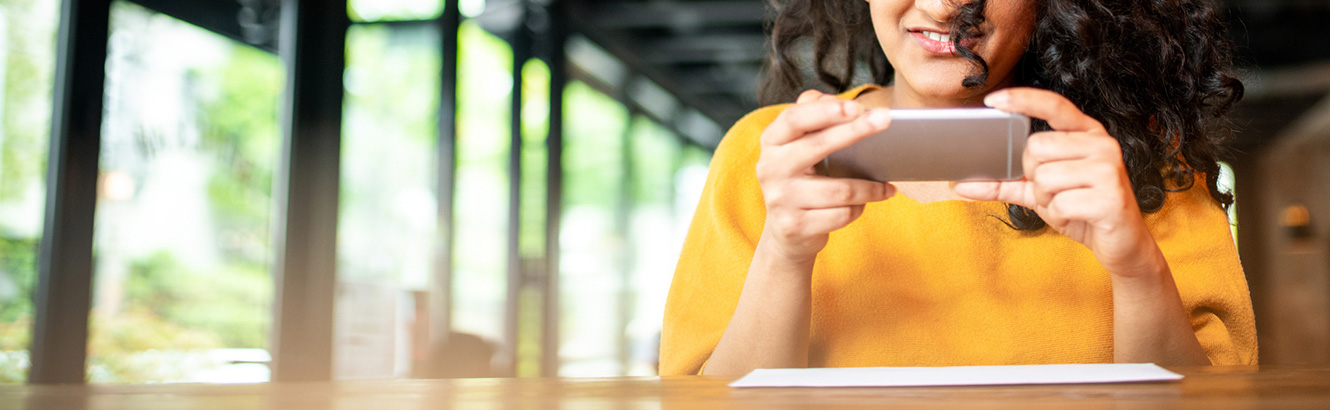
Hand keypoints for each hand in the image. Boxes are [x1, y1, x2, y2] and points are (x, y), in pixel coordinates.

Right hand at [757, 90, 895, 263]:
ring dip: (870, 187)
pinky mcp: (795, 226)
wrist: (786, 232)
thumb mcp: (799, 147)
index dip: (825, 111)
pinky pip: (841, 214)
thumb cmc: (802, 179)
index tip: (856, 106)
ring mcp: (780, 199)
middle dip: (856, 130)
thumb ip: (814, 118)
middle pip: (819, 145)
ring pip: (840, 189)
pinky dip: (860, 208)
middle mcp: (770, 168)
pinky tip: (868, 204)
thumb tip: (839, 103)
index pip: (795, 119)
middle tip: (886, 120)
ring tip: (888, 185)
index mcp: (772, 142)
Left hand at [952, 88, 1159, 275]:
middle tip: (1053, 191)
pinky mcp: (1112, 197)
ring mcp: (1109, 168)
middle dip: (1033, 177)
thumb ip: (1004, 184)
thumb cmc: (1081, 210)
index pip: (1053, 105)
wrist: (1122, 245)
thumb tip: (960, 184)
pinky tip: (1077, 216)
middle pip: (1035, 148)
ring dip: (1046, 200)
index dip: (1023, 100)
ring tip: (1068, 205)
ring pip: (1044, 178)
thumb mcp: (1039, 193)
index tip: (993, 101)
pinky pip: (1059, 204)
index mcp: (1086, 133)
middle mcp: (1101, 143)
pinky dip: (1059, 216)